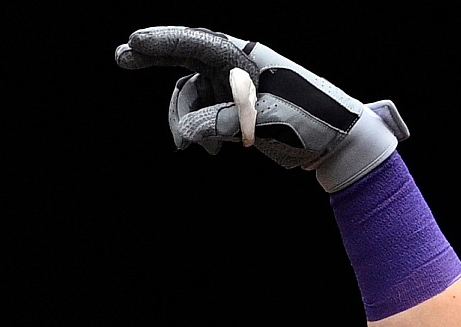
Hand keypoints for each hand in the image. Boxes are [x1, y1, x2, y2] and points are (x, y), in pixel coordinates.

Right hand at [113, 26, 407, 190]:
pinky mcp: (234, 111)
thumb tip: (188, 128)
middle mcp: (237, 67)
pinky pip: (201, 116)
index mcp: (248, 59)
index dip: (165, 42)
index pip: (200, 43)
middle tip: (122, 55)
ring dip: (184, 120)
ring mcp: (234, 88)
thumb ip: (225, 121)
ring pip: (191, 97)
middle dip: (157, 58)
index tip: (136, 42)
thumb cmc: (312, 121)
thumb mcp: (269, 121)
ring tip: (194, 148)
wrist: (338, 143)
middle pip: (187, 60)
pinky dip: (197, 132)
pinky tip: (207, 150)